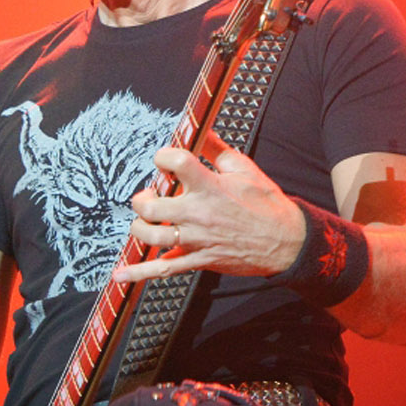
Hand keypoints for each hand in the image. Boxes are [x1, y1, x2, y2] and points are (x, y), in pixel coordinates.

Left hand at [116, 133, 305, 281]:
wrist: (286, 242)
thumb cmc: (267, 204)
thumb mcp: (245, 169)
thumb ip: (217, 149)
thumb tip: (201, 131)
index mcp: (209, 186)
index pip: (174, 163)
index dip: (163, 156)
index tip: (165, 160)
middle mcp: (198, 213)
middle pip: (150, 206)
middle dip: (142, 198)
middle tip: (150, 195)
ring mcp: (196, 239)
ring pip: (150, 236)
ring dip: (139, 226)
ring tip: (145, 220)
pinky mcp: (198, 260)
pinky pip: (163, 269)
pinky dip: (138, 273)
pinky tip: (120, 274)